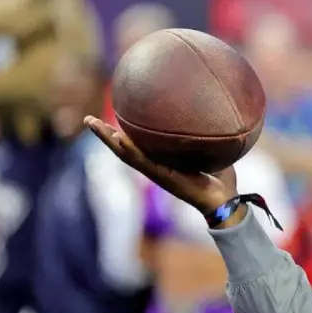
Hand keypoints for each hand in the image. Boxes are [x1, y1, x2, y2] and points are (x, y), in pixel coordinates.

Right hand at [84, 116, 244, 226]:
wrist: (223, 199)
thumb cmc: (219, 176)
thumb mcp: (209, 150)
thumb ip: (206, 135)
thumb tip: (214, 113)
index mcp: (162, 160)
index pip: (136, 144)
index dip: (121, 132)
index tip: (109, 116)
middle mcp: (155, 166)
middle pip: (123, 148)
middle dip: (105, 135)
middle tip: (88, 120)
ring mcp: (156, 172)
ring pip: (125, 154)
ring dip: (108, 139)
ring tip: (93, 124)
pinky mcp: (163, 177)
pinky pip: (142, 161)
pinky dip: (129, 150)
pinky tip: (117, 138)